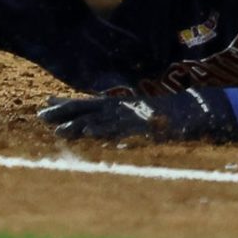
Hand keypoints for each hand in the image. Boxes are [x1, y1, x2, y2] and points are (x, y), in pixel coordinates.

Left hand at [38, 87, 236, 143]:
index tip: (43, 106)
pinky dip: (102, 130)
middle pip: (85, 108)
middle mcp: (121, 108)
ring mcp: (130, 116)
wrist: (196, 111)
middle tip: (40, 115)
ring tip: (59, 130)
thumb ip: (121, 120)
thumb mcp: (139, 116)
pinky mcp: (141, 125)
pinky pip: (118, 129)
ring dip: (78, 124)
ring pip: (98, 120)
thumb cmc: (167, 116)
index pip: (85, 104)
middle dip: (63, 112)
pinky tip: (88, 133)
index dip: (64, 105)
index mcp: (118, 105)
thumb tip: (103, 126)